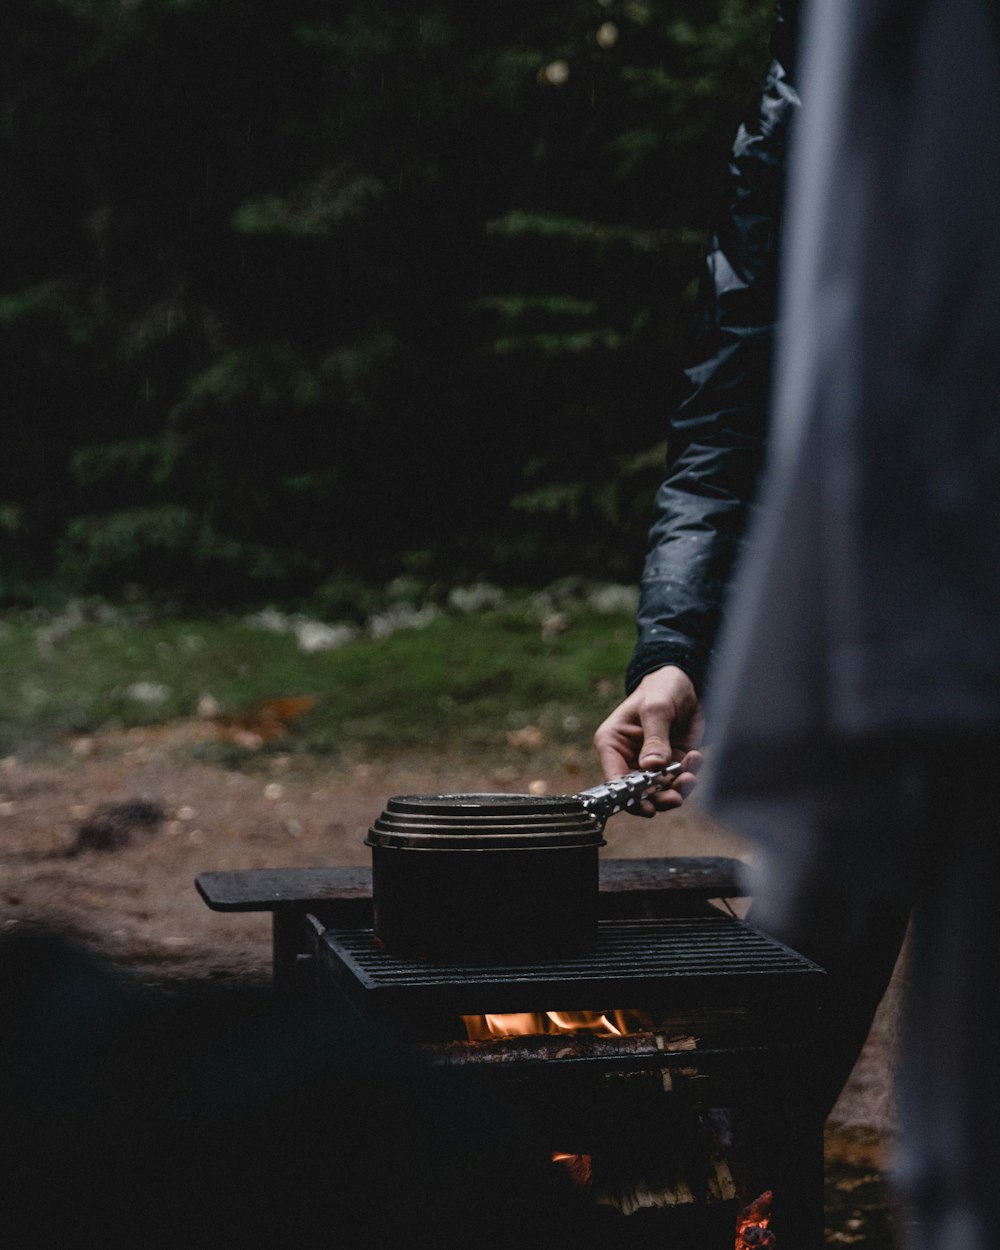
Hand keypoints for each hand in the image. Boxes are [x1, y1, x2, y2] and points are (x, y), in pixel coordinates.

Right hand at [592, 666, 703, 815]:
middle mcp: (630, 758)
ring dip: (677, 789)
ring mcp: (653, 764)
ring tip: (690, 777)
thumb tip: (651, 767)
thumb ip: (654, 737)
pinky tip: (696, 758)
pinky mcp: (674, 763)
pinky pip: (680, 781)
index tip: (646, 806)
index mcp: (613, 744)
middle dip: (657, 798)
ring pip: (661, 792)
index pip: (614, 778)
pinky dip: (690, 775)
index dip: (627, 796)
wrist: (688, 682)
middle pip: (638, 793)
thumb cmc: (662, 688)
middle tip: (674, 798)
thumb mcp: (656, 708)